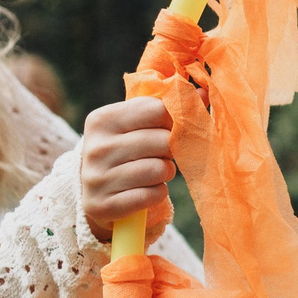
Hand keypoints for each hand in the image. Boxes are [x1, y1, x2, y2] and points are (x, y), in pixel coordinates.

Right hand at [79, 96, 175, 240]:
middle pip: (161, 141)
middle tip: (160, 155)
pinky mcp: (104, 205)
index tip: (167, 129)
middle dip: (170, 150)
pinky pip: (153, 195)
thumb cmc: (125, 152)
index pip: (155, 109)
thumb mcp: (135, 126)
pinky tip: (146, 191)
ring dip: (166, 173)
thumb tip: (202, 92)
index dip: (172, 120)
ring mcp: (97, 178)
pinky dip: (158, 193)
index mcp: (101, 120)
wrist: (96, 194)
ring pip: (159, 169)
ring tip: (154, 173)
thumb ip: (165, 108)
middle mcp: (95, 147)